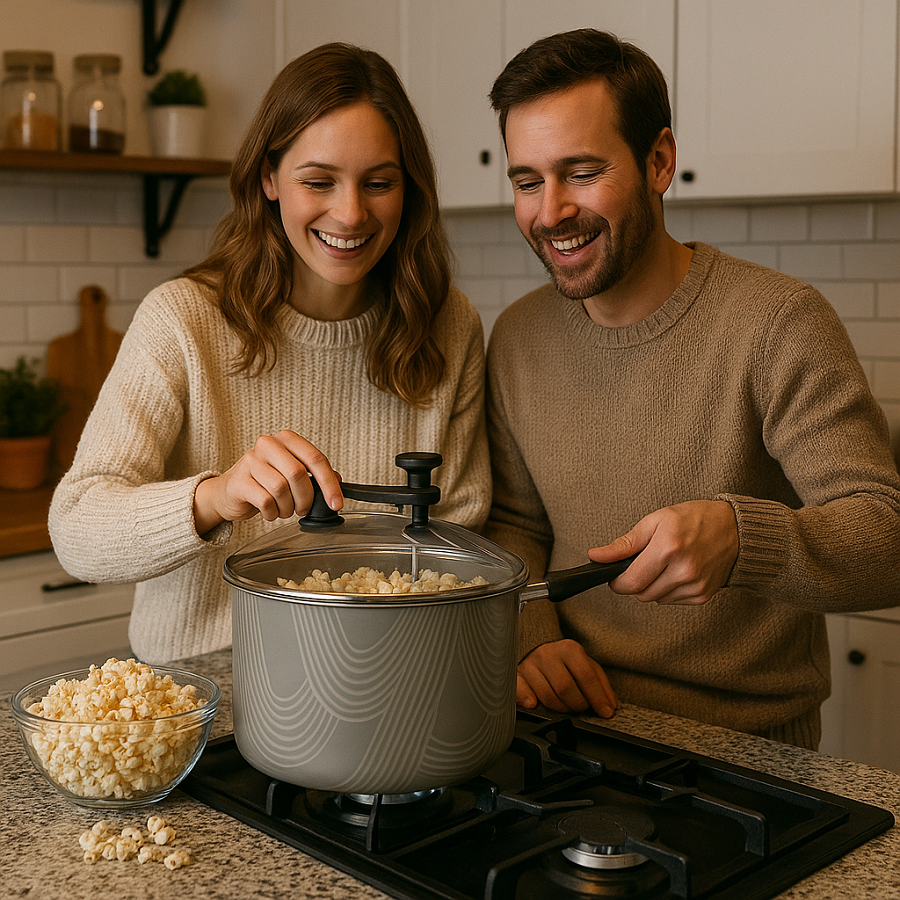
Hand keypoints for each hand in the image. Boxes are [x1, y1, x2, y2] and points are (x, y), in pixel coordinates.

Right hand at [193, 431, 342, 534]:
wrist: (229, 492)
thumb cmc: (264, 481)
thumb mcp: (291, 473)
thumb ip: (315, 474)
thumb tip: (337, 482)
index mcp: (286, 439)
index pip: (315, 458)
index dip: (329, 484)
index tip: (336, 503)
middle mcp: (268, 445)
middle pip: (298, 474)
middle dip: (306, 498)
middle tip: (304, 509)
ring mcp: (250, 461)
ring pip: (281, 489)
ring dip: (287, 507)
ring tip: (283, 509)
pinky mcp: (239, 481)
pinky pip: (265, 501)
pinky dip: (272, 512)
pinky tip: (269, 511)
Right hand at [517, 639, 616, 717]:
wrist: (539, 652)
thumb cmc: (567, 664)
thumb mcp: (588, 667)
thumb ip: (601, 685)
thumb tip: (610, 707)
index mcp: (569, 649)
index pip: (586, 675)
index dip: (597, 697)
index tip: (605, 713)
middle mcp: (548, 654)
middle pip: (565, 687)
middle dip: (578, 704)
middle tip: (581, 708)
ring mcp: (530, 665)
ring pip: (546, 695)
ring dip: (560, 709)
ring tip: (566, 707)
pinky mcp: (516, 675)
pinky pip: (519, 690)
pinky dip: (526, 699)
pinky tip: (534, 704)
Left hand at [589, 499, 737, 604]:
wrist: (734, 529)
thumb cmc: (694, 520)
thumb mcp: (655, 521)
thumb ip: (624, 543)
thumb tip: (596, 556)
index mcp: (668, 548)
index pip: (631, 582)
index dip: (617, 582)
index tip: (615, 575)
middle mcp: (683, 570)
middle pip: (641, 594)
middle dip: (634, 582)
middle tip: (643, 563)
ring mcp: (695, 585)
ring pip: (655, 599)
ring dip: (652, 586)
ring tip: (664, 564)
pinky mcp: (702, 595)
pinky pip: (671, 601)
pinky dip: (668, 590)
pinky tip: (677, 571)